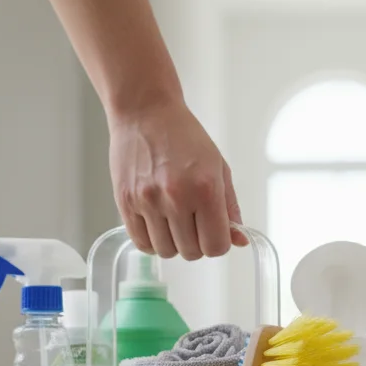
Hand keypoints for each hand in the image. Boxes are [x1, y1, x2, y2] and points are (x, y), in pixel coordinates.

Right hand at [109, 99, 246, 259]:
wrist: (145, 113)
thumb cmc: (184, 137)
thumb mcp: (218, 168)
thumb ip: (230, 208)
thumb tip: (239, 241)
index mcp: (205, 189)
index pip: (216, 246)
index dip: (218, 243)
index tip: (213, 232)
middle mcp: (176, 198)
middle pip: (191, 252)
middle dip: (196, 243)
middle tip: (193, 222)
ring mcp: (147, 201)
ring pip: (165, 251)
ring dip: (173, 243)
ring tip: (173, 221)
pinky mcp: (125, 202)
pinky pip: (141, 243)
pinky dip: (151, 241)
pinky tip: (156, 224)